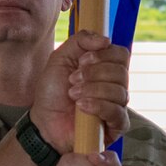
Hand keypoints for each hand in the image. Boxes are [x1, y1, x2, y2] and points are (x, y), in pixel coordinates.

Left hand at [31, 33, 129, 149]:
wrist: (44, 121)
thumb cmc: (53, 92)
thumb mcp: (60, 58)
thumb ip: (80, 40)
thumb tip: (106, 40)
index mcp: (106, 68)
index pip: (121, 54)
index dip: (103, 55)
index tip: (81, 61)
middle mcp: (116, 85)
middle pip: (121, 72)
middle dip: (93, 74)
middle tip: (72, 80)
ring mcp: (118, 105)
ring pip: (119, 91)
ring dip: (92, 90)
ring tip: (73, 95)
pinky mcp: (116, 125)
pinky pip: (118, 112)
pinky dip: (98, 106)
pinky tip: (82, 107)